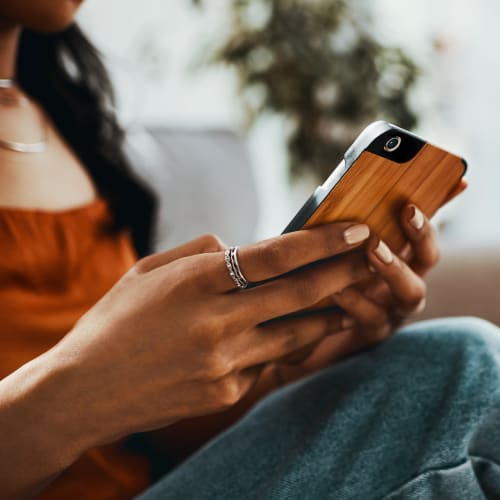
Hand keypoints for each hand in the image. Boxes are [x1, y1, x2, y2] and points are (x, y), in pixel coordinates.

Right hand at [50, 222, 372, 449]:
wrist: (83, 390)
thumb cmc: (115, 321)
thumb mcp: (149, 271)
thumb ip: (201, 253)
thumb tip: (242, 247)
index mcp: (195, 282)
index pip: (275, 256)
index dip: (322, 241)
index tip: (356, 230)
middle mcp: (216, 323)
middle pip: (299, 294)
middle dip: (343, 273)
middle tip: (373, 257)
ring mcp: (224, 364)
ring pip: (297, 334)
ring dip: (329, 313)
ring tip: (352, 298)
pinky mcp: (226, 394)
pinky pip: (268, 364)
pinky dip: (285, 347)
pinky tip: (295, 336)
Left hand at [274, 180, 466, 383]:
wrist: (301, 327)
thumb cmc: (319, 276)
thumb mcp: (332, 248)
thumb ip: (344, 226)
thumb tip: (342, 195)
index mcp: (398, 255)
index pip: (422, 230)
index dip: (429, 216)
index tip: (420, 200)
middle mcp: (403, 281)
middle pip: (428, 259)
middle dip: (418, 237)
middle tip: (401, 217)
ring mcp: (393, 308)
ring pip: (411, 293)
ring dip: (392, 269)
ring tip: (371, 250)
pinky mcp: (372, 333)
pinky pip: (373, 318)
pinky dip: (356, 302)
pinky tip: (336, 289)